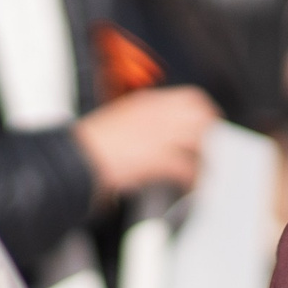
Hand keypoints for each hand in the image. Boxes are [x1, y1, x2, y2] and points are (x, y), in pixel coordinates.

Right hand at [73, 85, 216, 197]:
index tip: (208, 125)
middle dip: (209, 136)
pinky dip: (192, 181)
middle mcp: (158, 114)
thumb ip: (143, 122)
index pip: (192, 99)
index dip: (205, 114)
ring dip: (203, 161)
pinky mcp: (159, 158)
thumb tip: (161, 134)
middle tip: (210, 152)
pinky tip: (189, 188)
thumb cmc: (91, 145)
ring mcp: (160, 134)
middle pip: (202, 118)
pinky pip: (188, 169)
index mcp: (149, 102)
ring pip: (199, 144)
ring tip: (201, 175)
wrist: (77, 159)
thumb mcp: (120, 120)